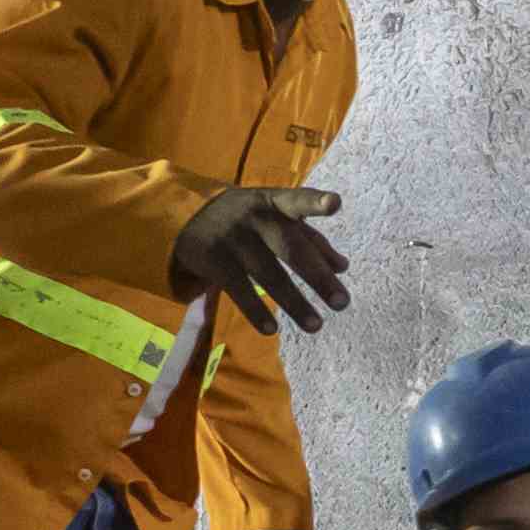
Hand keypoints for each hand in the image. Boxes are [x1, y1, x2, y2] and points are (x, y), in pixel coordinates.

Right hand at [170, 185, 350, 337]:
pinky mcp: (214, 261)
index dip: (315, 202)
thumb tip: (343, 267)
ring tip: (315, 325)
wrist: (186, 215)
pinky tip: (271, 329)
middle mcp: (255, 218)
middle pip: (291, 249)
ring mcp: (233, 239)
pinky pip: (239, 290)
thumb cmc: (249, 219)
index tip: (335, 203)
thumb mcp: (276, 219)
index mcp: (275, 203)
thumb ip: (311, 239)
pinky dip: (256, 311)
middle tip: (342, 303)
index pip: (297, 200)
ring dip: (294, 303)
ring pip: (268, 275)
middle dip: (318, 277)